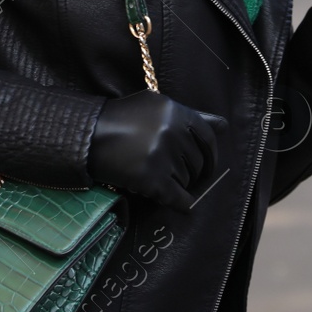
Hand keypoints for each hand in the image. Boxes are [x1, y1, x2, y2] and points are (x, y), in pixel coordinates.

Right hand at [87, 89, 227, 211]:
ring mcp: (162, 156)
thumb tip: (224, 126)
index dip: (210, 154)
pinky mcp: (151, 178)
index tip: (207, 165)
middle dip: (193, 172)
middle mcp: (172, 131)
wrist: (87, 137)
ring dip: (178, 184)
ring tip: (160, 179)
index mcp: (175, 111)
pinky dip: (182, 204)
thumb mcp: (155, 106)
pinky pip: (178, 198)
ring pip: (187, 180)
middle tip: (181, 177)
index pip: (207, 137)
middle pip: (198, 162)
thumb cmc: (121, 119)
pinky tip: (182, 205)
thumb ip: (190, 115)